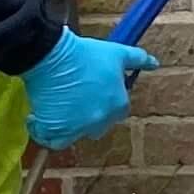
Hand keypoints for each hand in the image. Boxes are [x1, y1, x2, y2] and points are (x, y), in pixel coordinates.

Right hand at [23, 28, 157, 149]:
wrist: (54, 56)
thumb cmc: (87, 54)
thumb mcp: (118, 53)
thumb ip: (139, 60)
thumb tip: (155, 63)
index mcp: (119, 105)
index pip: (118, 112)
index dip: (105, 103)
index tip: (93, 93)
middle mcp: (100, 120)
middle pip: (97, 126)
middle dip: (88, 117)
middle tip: (74, 100)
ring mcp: (77, 127)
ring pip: (74, 135)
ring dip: (66, 126)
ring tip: (55, 110)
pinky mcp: (54, 129)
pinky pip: (51, 140)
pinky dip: (45, 133)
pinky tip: (38, 119)